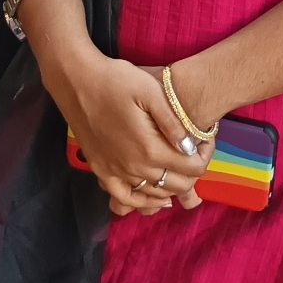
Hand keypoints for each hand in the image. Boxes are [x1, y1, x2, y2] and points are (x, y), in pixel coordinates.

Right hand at [43, 42, 210, 216]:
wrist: (76, 82)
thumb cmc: (116, 80)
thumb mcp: (151, 91)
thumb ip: (173, 122)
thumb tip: (190, 146)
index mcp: (149, 148)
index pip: (192, 168)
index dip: (205, 155)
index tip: (206, 140)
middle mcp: (133, 168)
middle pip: (177, 185)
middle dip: (193, 172)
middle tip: (195, 151)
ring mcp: (114, 172)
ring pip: (154, 195)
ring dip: (172, 186)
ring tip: (180, 169)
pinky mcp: (100, 170)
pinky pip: (124, 198)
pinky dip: (142, 202)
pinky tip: (153, 196)